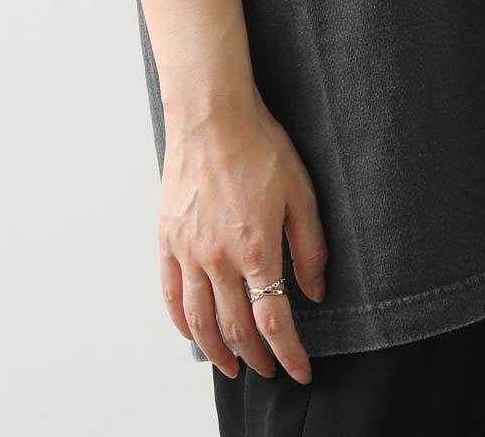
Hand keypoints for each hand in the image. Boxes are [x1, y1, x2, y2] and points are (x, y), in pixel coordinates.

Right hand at [157, 85, 326, 383]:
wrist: (212, 113)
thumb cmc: (259, 146)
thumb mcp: (301, 193)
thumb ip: (310, 247)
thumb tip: (317, 291)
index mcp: (256, 249)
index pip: (274, 322)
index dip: (290, 354)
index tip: (301, 370)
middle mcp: (218, 257)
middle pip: (236, 328)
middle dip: (256, 358)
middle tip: (268, 370)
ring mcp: (188, 249)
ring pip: (200, 320)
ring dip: (217, 351)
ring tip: (231, 365)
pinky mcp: (168, 237)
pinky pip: (170, 293)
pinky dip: (181, 321)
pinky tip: (193, 333)